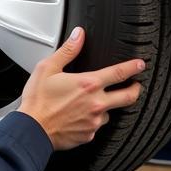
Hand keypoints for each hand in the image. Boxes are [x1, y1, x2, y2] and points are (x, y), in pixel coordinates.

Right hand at [18, 27, 144, 150]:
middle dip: (135, 89)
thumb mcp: (47, 69)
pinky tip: (78, 118)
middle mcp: (96, 103)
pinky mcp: (88, 135)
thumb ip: (67, 51)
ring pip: (109, 113)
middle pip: (129, 96)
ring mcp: (94, 121)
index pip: (121, 72)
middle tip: (134, 86)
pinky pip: (95, 126)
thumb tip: (79, 35)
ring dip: (105, 108)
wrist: (31, 130)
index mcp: (89, 84)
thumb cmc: (37, 101)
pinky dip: (90, 122)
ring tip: (91, 105)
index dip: (134, 67)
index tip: (140, 65)